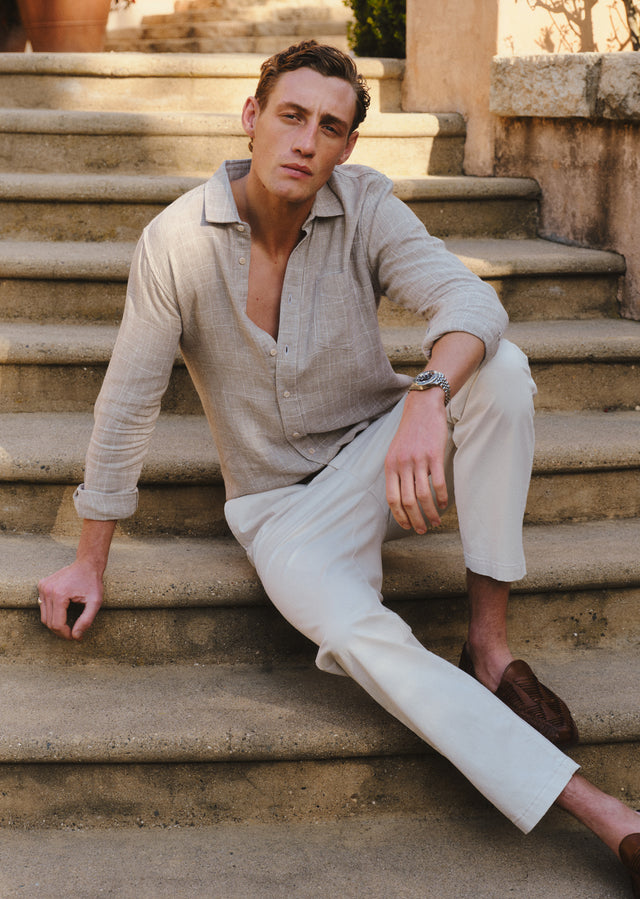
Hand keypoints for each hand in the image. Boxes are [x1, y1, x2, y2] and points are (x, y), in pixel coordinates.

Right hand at [37, 558, 103, 640]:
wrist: (87, 564)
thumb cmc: (93, 582)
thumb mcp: (95, 602)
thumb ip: (86, 620)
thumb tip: (76, 636)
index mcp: (59, 595)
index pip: (57, 624)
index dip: (66, 634)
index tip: (75, 636)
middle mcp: (47, 590)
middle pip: (48, 622)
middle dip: (60, 631)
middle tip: (73, 633)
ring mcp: (42, 587)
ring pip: (44, 616)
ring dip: (55, 624)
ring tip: (68, 626)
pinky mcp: (41, 585)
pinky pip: (43, 606)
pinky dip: (51, 613)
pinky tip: (63, 612)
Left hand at [384, 389, 448, 533]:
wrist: (422, 408)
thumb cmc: (410, 433)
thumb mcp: (395, 452)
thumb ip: (396, 473)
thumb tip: (401, 497)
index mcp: (390, 466)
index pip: (392, 499)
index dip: (399, 516)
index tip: (407, 526)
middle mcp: (402, 465)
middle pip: (408, 502)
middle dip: (416, 520)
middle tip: (423, 530)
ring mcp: (418, 460)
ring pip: (423, 496)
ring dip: (431, 513)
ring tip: (436, 521)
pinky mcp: (434, 455)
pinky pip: (438, 483)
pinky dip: (442, 498)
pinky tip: (444, 504)